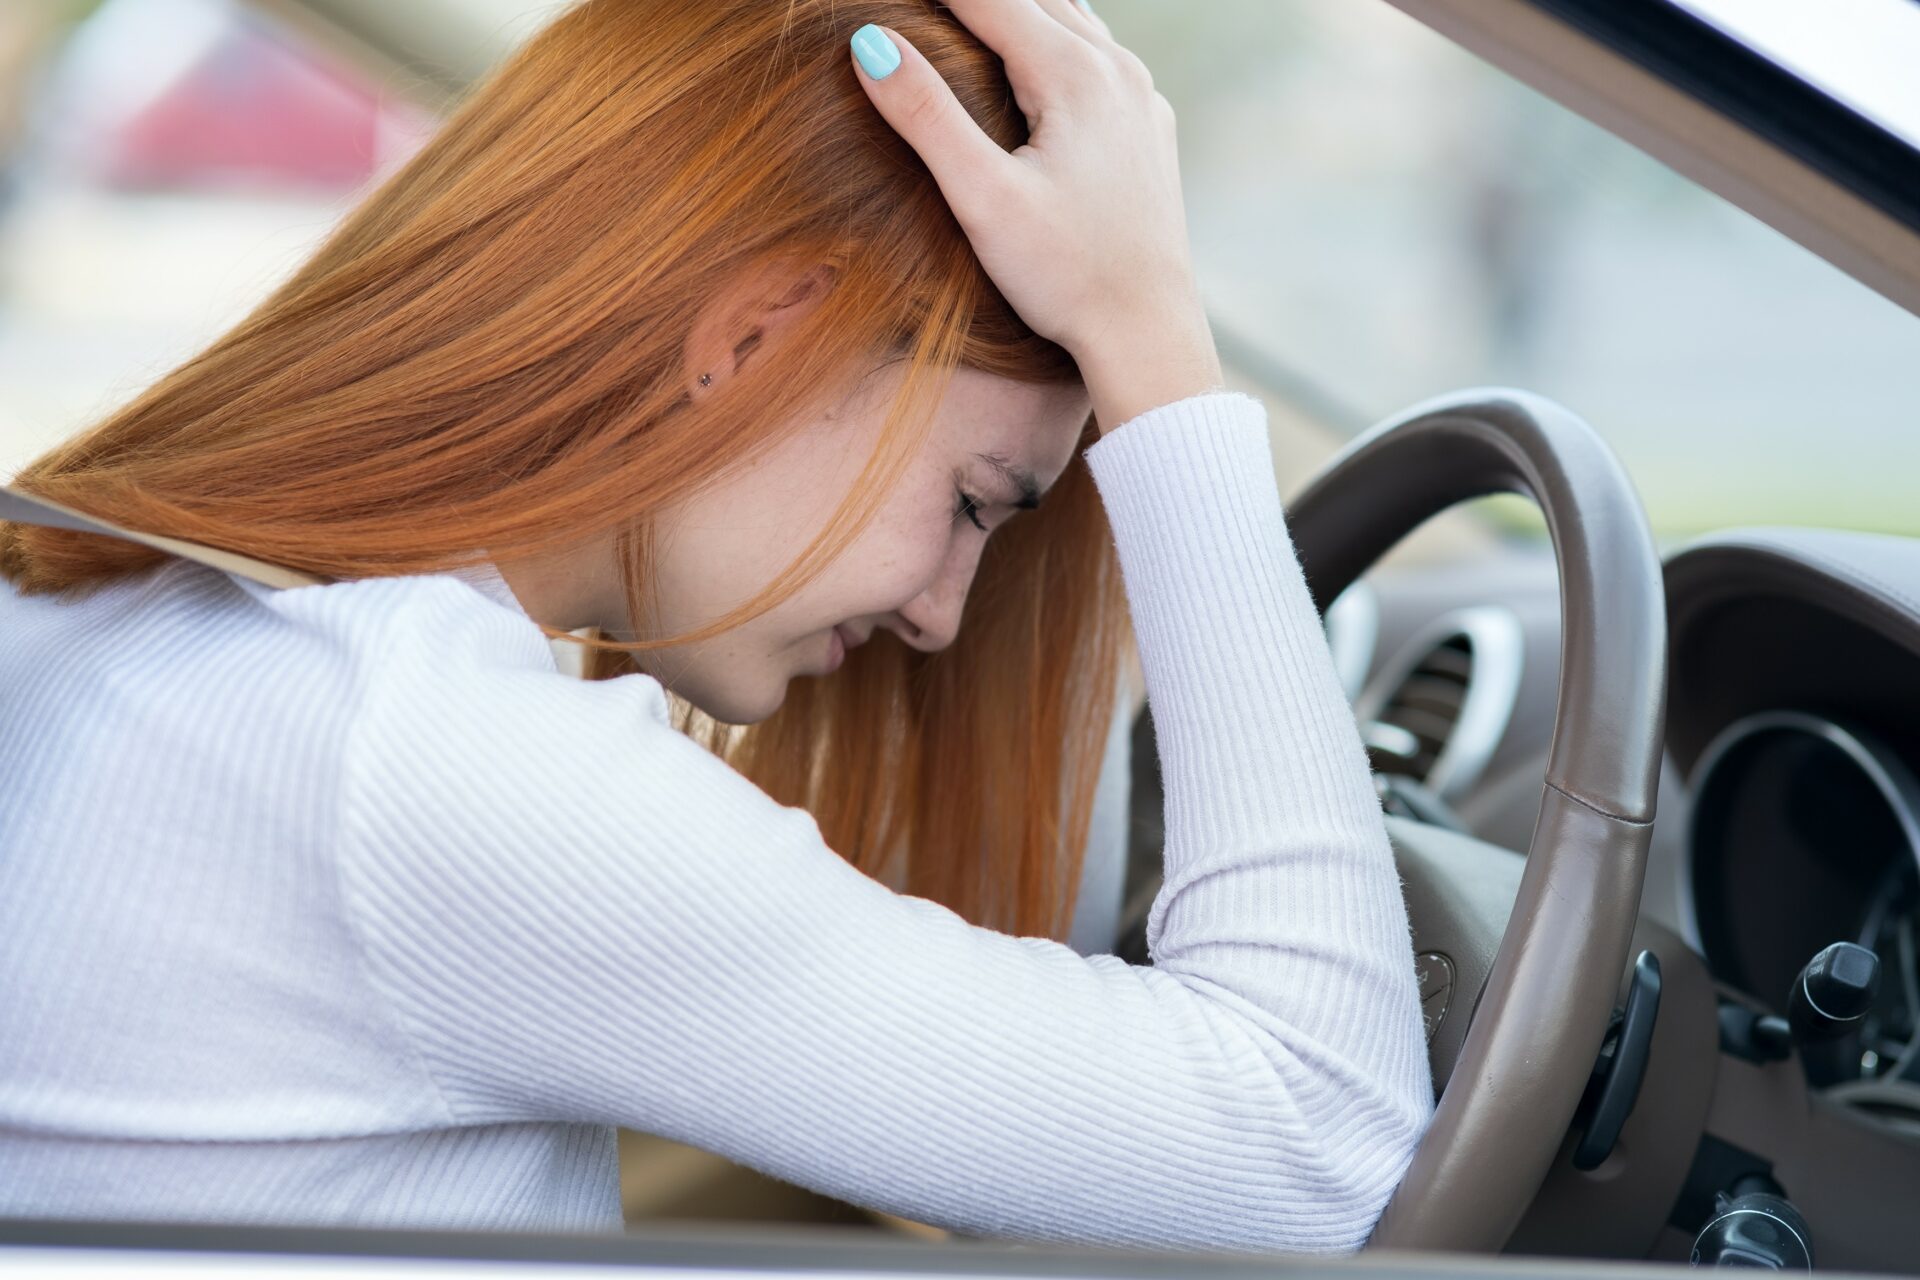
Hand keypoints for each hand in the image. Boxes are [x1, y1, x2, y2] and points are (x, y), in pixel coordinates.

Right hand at [850, 1, 1223, 432]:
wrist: (1146, 332)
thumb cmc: (1064, 275)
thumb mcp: (982, 198)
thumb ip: (925, 116)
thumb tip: (870, 42)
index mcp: (1073, 75)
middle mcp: (1117, 71)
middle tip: (929, 6)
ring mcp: (1141, 99)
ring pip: (1074, 19)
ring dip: (1021, 9)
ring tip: (975, 15)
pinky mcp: (1150, 131)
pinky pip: (1101, 57)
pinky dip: (1060, 39)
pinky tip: (1042, 53)